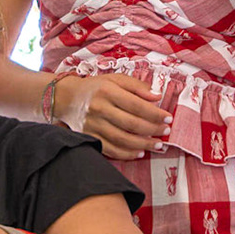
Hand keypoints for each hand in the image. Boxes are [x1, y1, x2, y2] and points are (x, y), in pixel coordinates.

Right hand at [54, 72, 169, 160]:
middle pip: (131, 124)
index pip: (136, 105)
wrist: (66, 98)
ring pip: (122, 139)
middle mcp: (99, 108)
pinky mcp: (88, 137)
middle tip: (166, 132)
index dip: (155, 114)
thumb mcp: (115, 79)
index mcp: (108, 91)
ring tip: (157, 145)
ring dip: (143, 144)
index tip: (168, 118)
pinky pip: (110, 149)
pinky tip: (139, 153)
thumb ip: (137, 86)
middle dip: (153, 130)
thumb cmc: (95, 88)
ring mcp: (93, 125)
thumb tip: (157, 96)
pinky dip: (126, 154)